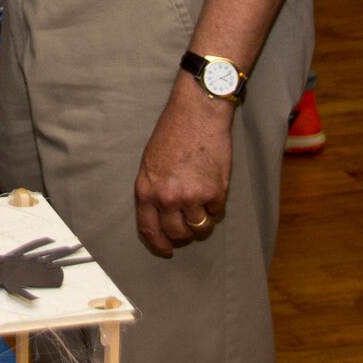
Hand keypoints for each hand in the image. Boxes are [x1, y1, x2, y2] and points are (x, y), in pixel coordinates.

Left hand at [134, 75, 233, 255]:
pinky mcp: (214, 192)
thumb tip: (161, 213)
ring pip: (199, 227)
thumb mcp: (150, 162)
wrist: (198, 114)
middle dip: (183, 233)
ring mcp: (191, 197)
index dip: (158, 243)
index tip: (166, 249)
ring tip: (202, 202)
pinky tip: (212, 187)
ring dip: (201, 219)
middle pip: (176, 233)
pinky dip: (215, 205)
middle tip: (188, 226)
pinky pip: (216, 212)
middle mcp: (167, 198)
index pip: (149, 229)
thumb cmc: (173, 132)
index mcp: (146, 190)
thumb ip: (154, 189)